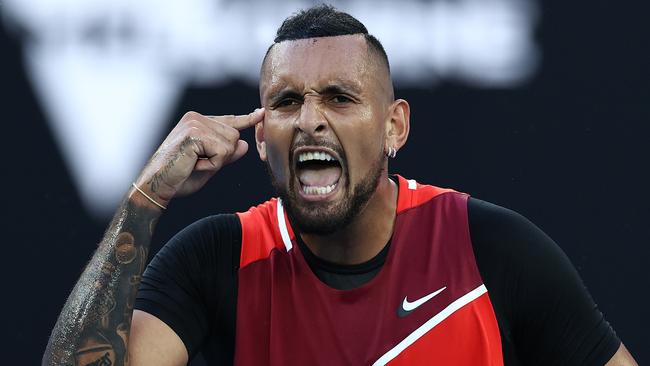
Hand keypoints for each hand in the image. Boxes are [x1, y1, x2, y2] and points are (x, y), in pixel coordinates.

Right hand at [134, 109, 264, 205]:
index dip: (247, 120)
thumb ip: (227, 154)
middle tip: (198, 164)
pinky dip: (212, 165)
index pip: (229, 121)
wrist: (156, 186)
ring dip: (217, 162)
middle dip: (223, 157)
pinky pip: (222, 153)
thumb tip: (244, 144)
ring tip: (194, 164)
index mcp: (198, 122)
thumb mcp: (210, 165)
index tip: (260, 114)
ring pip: (230, 144)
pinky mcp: (194, 134)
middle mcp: (196, 118)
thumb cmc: (180, 178)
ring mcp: (195, 123)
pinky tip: (194, 165)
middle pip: (234, 136)